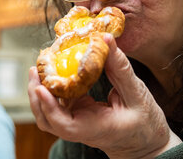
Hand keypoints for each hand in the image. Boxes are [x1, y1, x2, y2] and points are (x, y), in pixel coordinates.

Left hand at [28, 34, 181, 158]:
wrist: (146, 144)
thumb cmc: (145, 123)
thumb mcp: (138, 94)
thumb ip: (120, 68)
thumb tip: (105, 39)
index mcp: (94, 128)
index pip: (63, 124)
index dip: (49, 107)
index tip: (42, 88)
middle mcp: (80, 128)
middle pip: (47, 118)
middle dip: (36, 95)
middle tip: (35, 69)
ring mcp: (76, 121)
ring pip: (48, 112)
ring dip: (40, 91)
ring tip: (38, 68)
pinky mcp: (77, 113)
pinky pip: (58, 103)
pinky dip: (52, 88)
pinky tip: (54, 70)